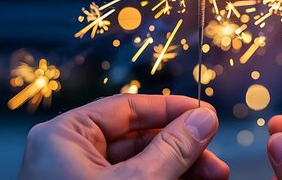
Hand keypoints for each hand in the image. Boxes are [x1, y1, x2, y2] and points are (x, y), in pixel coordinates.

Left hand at [19, 94, 228, 179]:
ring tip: (215, 176)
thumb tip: (203, 119)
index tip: (205, 113)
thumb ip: (172, 150)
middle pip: (137, 138)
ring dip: (180, 169)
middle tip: (214, 156)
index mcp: (65, 137)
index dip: (170, 109)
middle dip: (182, 147)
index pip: (126, 108)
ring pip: (140, 165)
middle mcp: (70, 156)